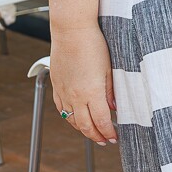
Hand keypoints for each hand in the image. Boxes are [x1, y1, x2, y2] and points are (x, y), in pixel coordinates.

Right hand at [50, 25, 117, 144]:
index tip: (115, 137)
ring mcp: (63, 91)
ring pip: (71, 119)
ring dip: (82, 129)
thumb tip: (113, 108)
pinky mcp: (56, 85)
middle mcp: (75, 95)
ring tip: (93, 133)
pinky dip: (69, 117)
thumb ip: (111, 90)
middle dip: (96, 136)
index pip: (101, 120)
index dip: (108, 132)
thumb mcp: (109, 67)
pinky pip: (61, 108)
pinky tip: (75, 118)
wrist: (71, 30)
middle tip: (106, 141)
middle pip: (85, 125)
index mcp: (91, 92)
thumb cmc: (94, 44)